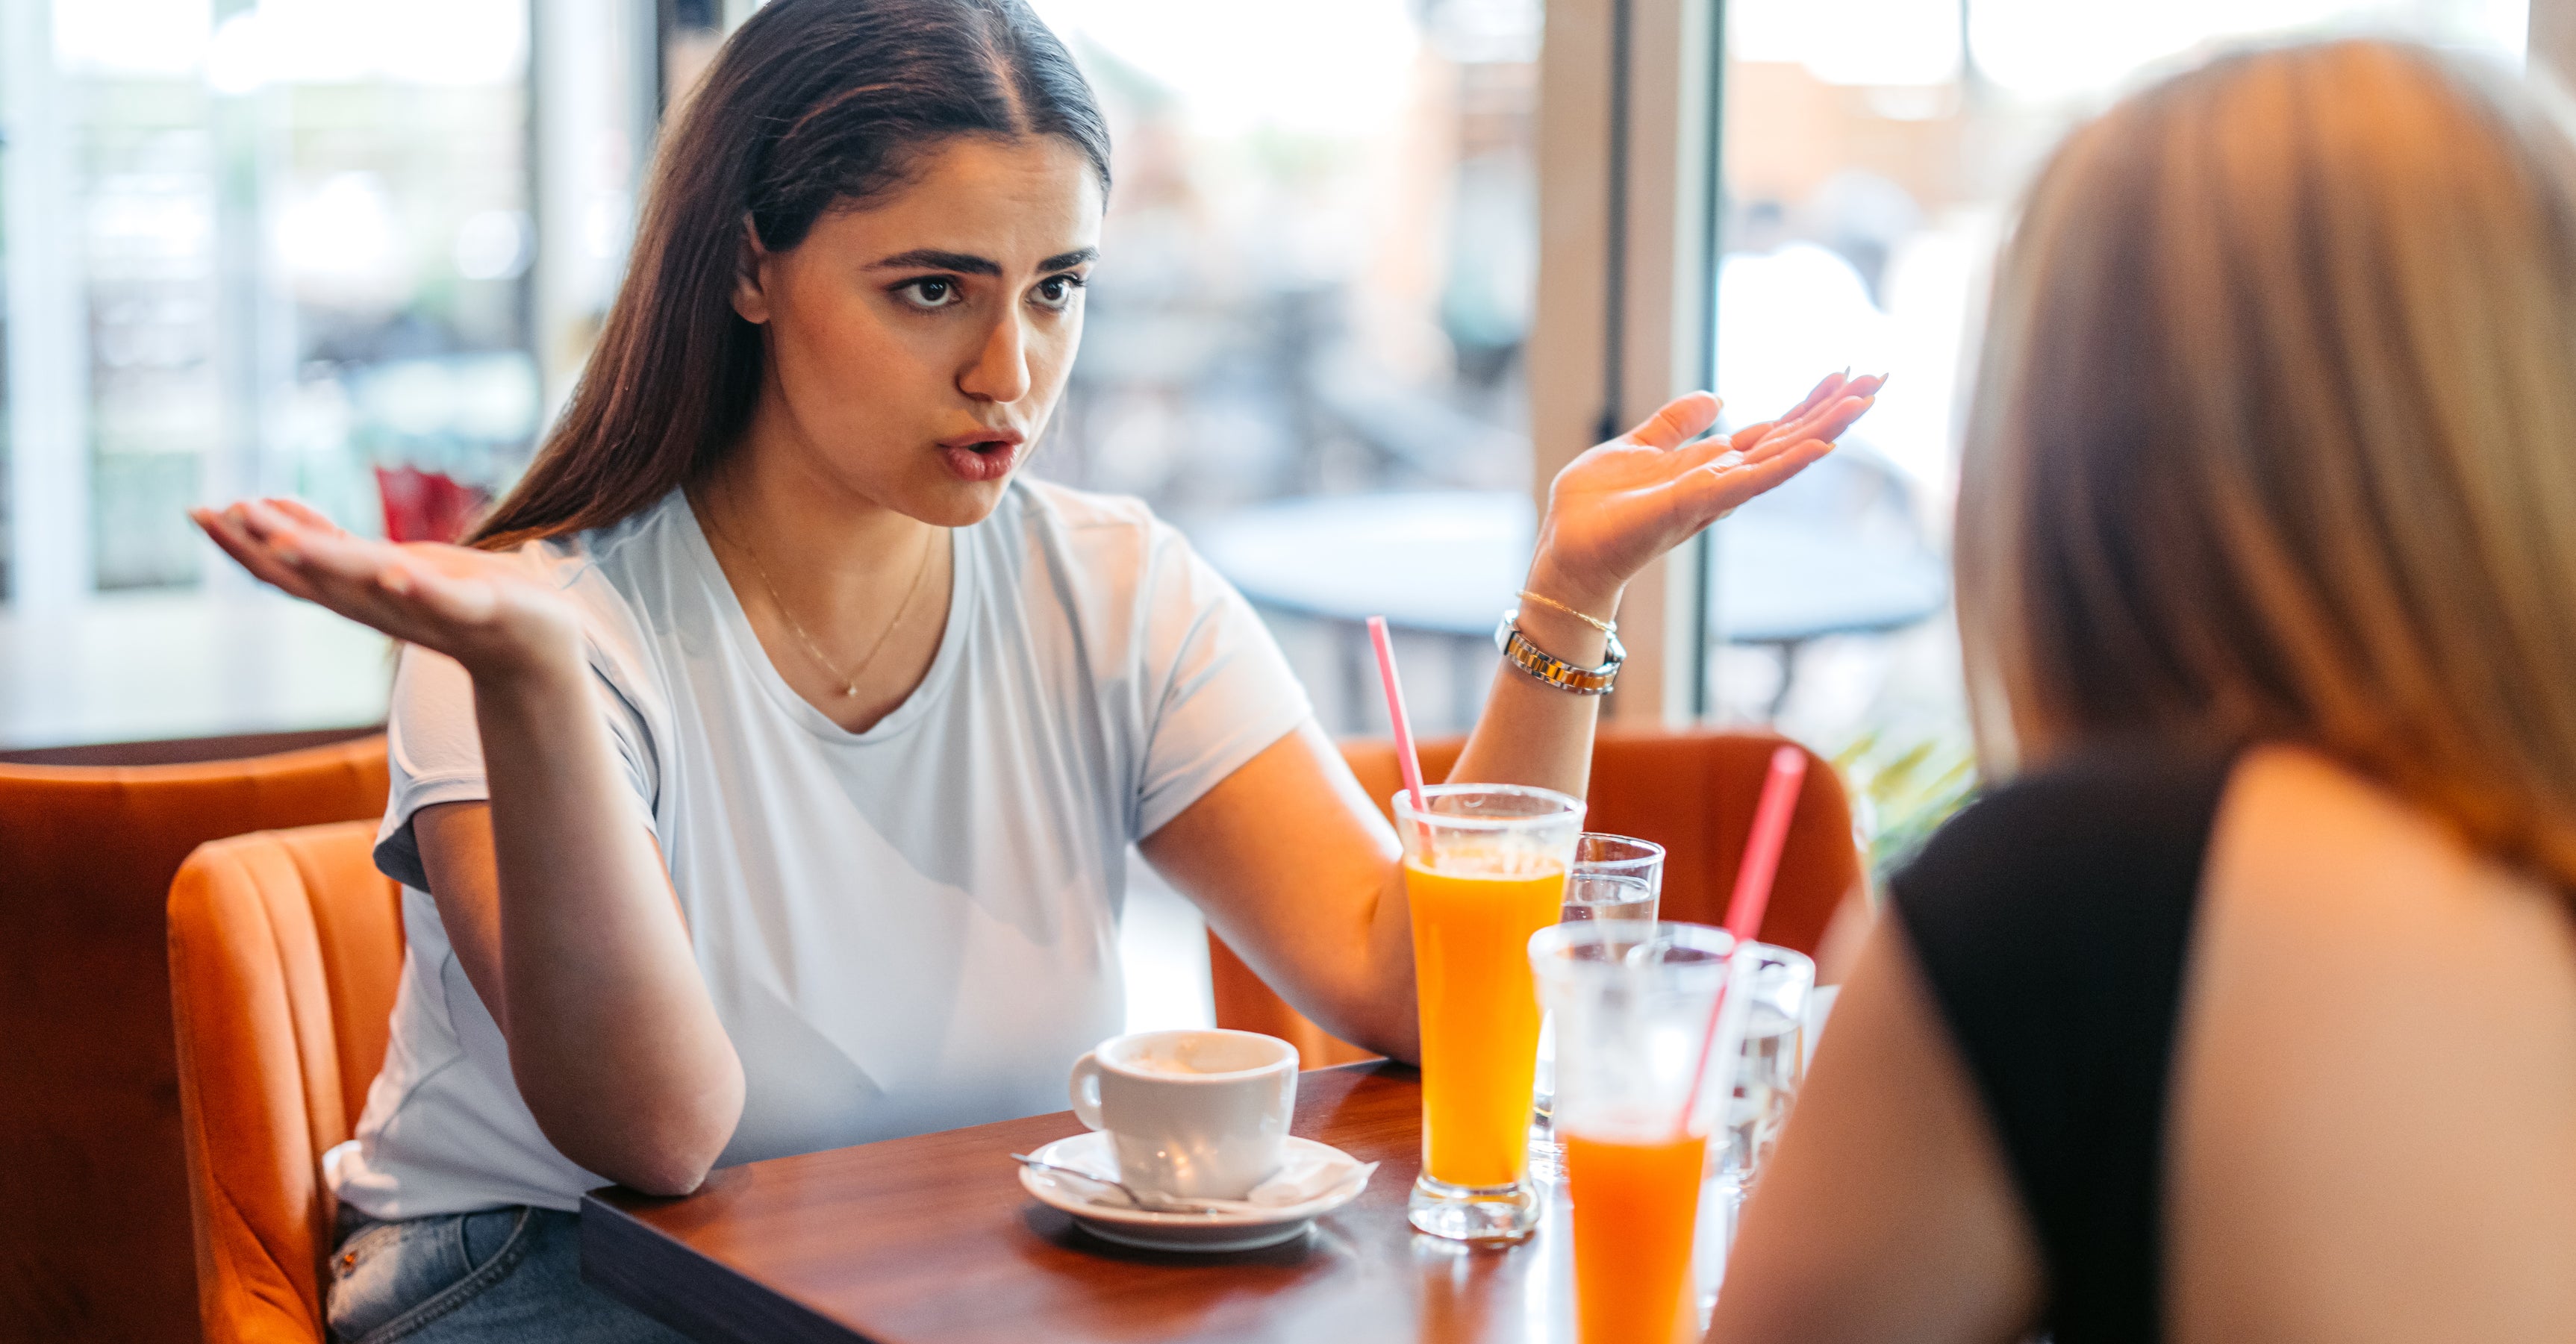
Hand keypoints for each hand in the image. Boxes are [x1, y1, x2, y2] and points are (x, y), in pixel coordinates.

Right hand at [191, 498, 582, 680]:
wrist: (531, 644)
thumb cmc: (455, 597)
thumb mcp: (381, 563)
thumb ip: (327, 541)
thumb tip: (266, 508)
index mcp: (358, 593)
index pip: (287, 570)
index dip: (241, 545)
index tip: (198, 512)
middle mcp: (381, 607)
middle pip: (313, 580)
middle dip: (264, 549)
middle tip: (220, 516)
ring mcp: (428, 611)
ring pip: (367, 588)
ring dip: (326, 565)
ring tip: (283, 540)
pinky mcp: (480, 611)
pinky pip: (444, 602)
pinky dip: (419, 590)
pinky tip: (396, 572)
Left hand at [1526, 371, 1882, 614]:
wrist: (1565, 547)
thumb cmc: (1594, 507)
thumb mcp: (1636, 446)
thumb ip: (1675, 423)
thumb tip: (1716, 397)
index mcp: (1711, 465)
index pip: (1771, 430)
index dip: (1807, 403)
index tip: (1844, 373)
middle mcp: (1722, 481)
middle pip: (1789, 440)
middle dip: (1833, 410)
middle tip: (1879, 377)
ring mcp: (1713, 495)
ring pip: (1782, 457)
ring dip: (1825, 430)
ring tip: (1865, 400)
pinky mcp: (1693, 505)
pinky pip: (1750, 483)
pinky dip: (1785, 465)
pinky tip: (1819, 449)